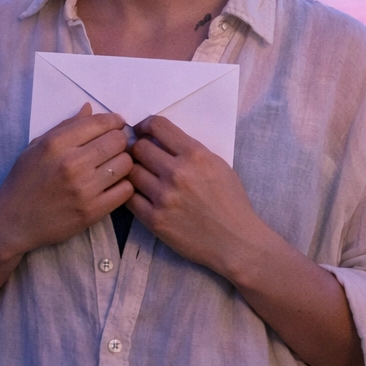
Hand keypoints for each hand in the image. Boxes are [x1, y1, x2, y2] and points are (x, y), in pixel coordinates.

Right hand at [0, 104, 134, 260]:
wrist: (14, 221)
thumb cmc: (24, 180)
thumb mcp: (36, 146)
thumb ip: (64, 127)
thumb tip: (89, 109)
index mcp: (56, 144)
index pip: (100, 123)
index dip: (114, 121)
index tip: (116, 125)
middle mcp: (72, 164)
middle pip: (118, 141)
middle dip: (120, 140)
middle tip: (114, 146)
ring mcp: (84, 189)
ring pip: (126, 164)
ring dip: (123, 162)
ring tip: (112, 165)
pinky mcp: (93, 211)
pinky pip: (125, 190)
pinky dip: (123, 184)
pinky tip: (112, 184)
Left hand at [125, 114, 276, 279]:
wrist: (236, 241)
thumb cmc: (231, 202)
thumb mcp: (218, 165)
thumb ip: (190, 151)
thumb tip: (161, 140)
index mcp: (195, 155)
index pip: (158, 125)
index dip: (145, 124)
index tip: (143, 131)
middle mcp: (177, 173)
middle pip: (139, 147)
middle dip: (138, 148)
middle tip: (140, 155)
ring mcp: (164, 197)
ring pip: (131, 171)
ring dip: (133, 171)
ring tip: (141, 175)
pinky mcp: (155, 219)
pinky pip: (129, 198)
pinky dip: (132, 193)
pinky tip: (140, 193)